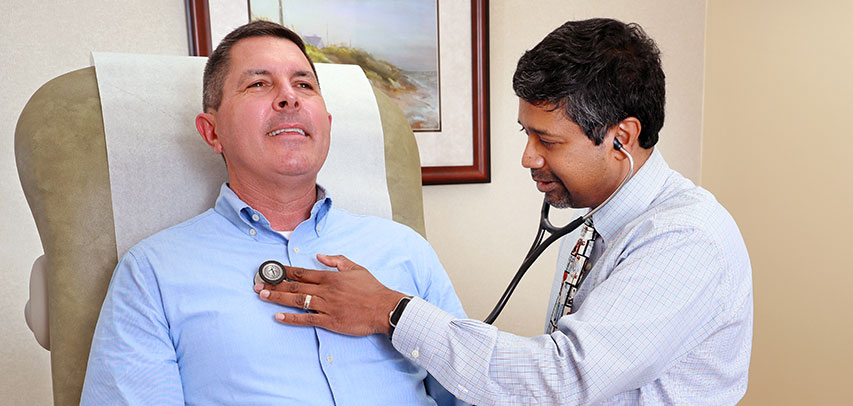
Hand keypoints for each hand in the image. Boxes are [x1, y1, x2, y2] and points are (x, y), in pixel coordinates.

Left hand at [254, 254, 405, 335]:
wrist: (383, 308)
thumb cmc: (372, 288)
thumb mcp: (356, 268)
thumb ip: (337, 261)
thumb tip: (320, 256)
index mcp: (331, 277)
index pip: (302, 272)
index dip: (285, 271)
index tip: (272, 270)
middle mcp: (325, 291)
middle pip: (295, 285)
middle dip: (275, 284)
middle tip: (259, 284)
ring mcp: (326, 306)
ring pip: (297, 300)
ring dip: (278, 298)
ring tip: (263, 295)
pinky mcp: (330, 321)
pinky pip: (306, 319)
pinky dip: (291, 318)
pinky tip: (278, 316)